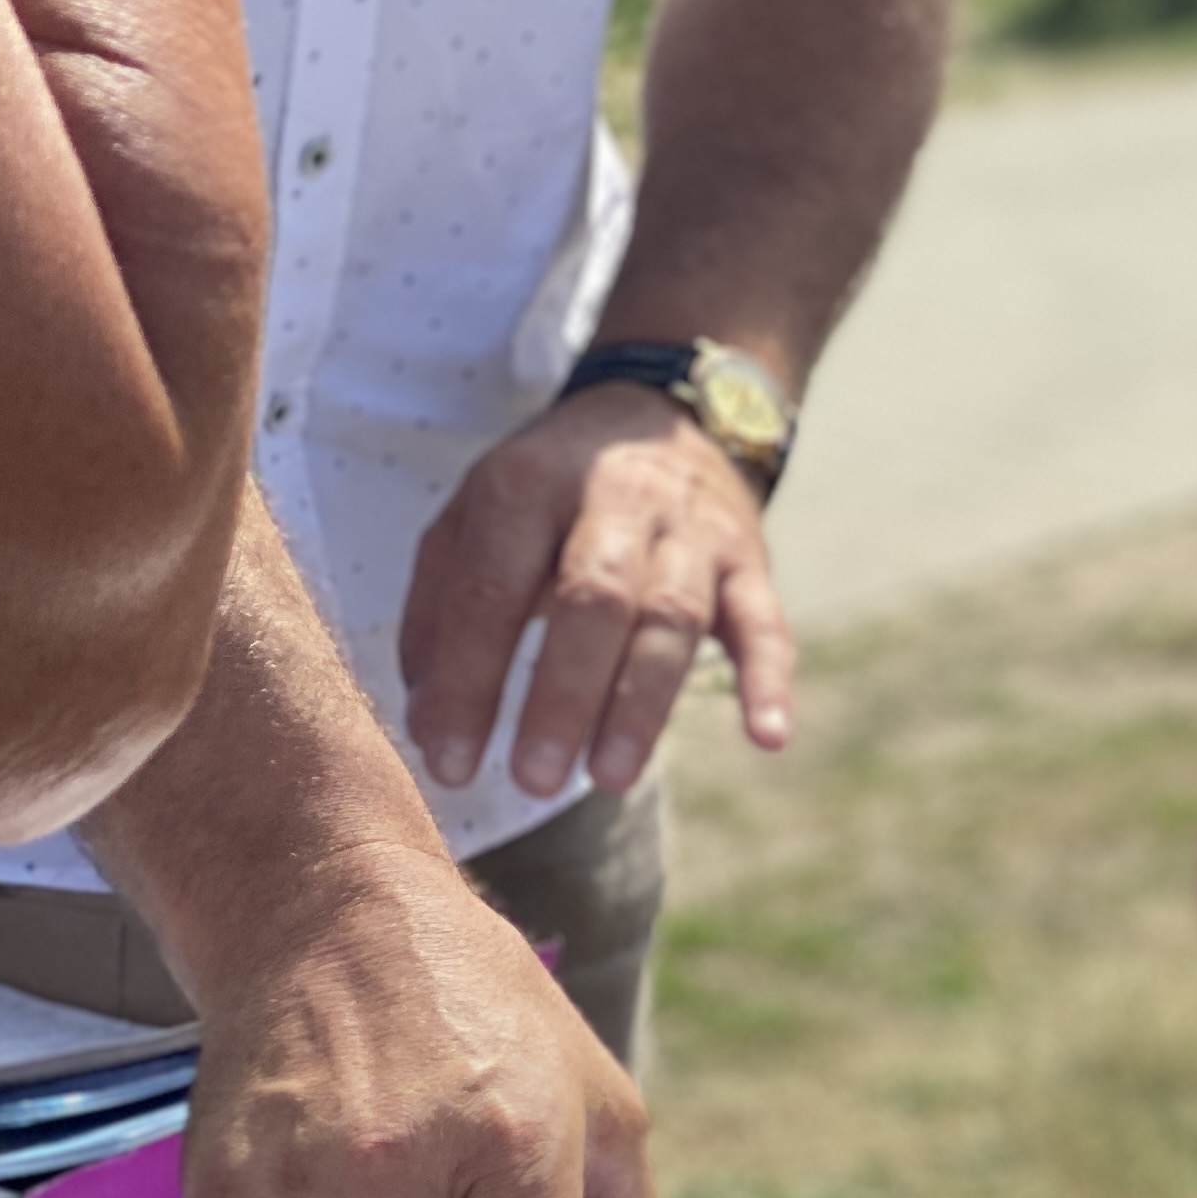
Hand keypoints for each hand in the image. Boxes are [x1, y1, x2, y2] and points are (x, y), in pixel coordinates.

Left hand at [397, 384, 793, 801]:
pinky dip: (769, 681)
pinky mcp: (749, 561)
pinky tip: (768, 738)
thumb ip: (441, 610)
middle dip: (562, 695)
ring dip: (641, 703)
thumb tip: (427, 722)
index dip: (468, 682)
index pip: (493, 591)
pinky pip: (766, 622)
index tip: (448, 763)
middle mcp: (616, 499)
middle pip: (593, 599)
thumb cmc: (549, 494)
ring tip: (608, 778)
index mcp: (529, 484)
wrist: (663, 418)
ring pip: (673, 617)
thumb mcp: (475, 518)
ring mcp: (691, 531)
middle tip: (532, 779)